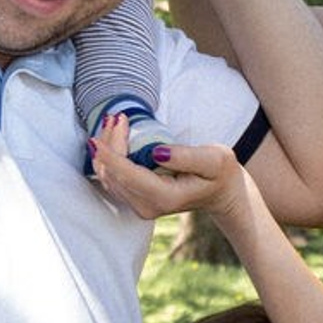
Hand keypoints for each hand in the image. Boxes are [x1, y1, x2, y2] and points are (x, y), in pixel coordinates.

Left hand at [87, 113, 244, 218]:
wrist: (220, 193)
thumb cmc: (219, 174)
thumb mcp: (214, 160)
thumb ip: (186, 156)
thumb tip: (156, 152)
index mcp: (164, 197)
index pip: (128, 175)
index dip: (111, 154)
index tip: (101, 134)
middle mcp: (147, 206)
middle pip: (113, 174)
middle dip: (108, 144)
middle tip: (116, 116)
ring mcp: (139, 205)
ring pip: (108, 176)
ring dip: (106, 148)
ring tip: (114, 122)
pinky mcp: (135, 199)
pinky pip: (112, 177)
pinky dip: (109, 156)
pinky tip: (114, 136)